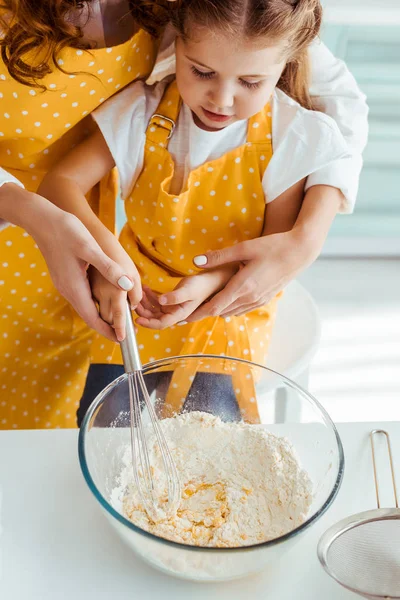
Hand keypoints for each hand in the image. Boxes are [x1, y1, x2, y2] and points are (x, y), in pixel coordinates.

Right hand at [34, 208, 139, 340]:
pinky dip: (95, 304)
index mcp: (75, 287)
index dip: (108, 331)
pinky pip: (82, 297)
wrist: (42, 219)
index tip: (122, 340)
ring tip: (119, 320)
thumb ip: (109, 268)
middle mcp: (68, 290)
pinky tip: (104, 300)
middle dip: (107, 326)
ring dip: (101, 315)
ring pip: (85, 307)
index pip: (93, 318)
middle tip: (126, 334)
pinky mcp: (65, 277)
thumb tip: (127, 286)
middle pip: (89, 316)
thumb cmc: (65, 231)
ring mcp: (65, 284)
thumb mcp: (89, 248)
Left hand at [135, 267, 234, 329]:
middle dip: (143, 311)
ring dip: (145, 303)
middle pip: (155, 318)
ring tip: (139, 291)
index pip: (161, 324)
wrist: (211, 279)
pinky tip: (146, 288)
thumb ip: (174, 296)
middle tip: (133, 301)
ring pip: (155, 310)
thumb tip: (160, 301)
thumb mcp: (188, 290)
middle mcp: (176, 313)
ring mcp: (174, 308)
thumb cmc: (201, 285)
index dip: (148, 323)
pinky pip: (158, 302)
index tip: (136, 319)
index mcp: (179, 314)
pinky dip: (150, 296)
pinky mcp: (173, 301)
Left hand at [190, 230, 312, 319]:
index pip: (214, 306)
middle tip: (186, 315)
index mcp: (242, 286)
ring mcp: (258, 300)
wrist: (299, 252)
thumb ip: (219, 257)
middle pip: (220, 312)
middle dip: (203, 314)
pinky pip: (243, 309)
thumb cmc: (272, 247)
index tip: (183, 317)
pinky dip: (230, 308)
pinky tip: (225, 304)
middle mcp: (250, 298)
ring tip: (201, 309)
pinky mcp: (265, 299)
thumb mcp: (244, 248)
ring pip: (232, 312)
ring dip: (217, 311)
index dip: (197, 313)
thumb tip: (196, 261)